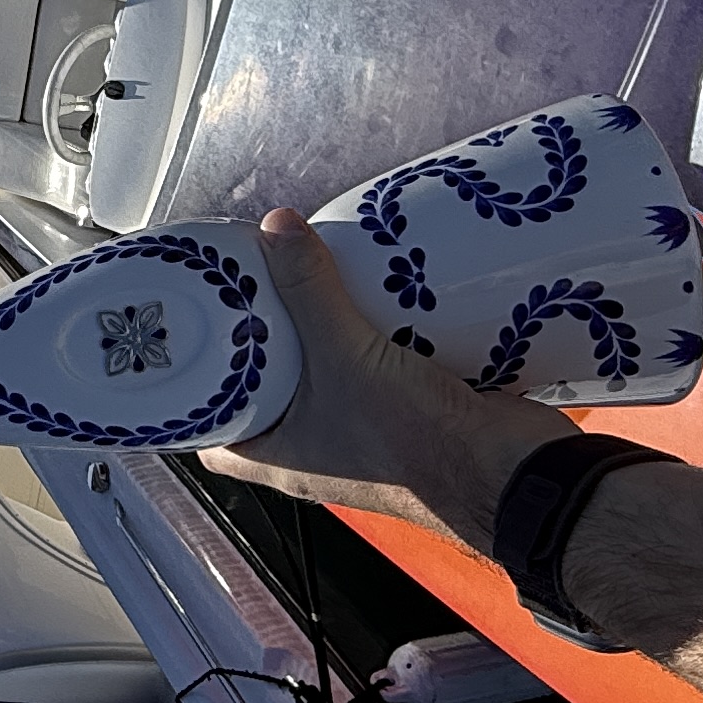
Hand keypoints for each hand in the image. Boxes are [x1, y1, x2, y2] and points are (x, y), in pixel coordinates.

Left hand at [201, 209, 572, 548]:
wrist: (508, 473)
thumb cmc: (416, 446)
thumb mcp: (345, 357)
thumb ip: (309, 292)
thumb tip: (275, 230)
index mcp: (281, 459)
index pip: (212, 440)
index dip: (195, 398)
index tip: (193, 345)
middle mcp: (317, 452)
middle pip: (270, 396)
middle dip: (262, 346)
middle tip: (250, 293)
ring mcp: (364, 434)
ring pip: (326, 378)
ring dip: (318, 332)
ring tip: (303, 277)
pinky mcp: (408, 412)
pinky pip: (377, 368)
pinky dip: (371, 333)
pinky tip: (367, 290)